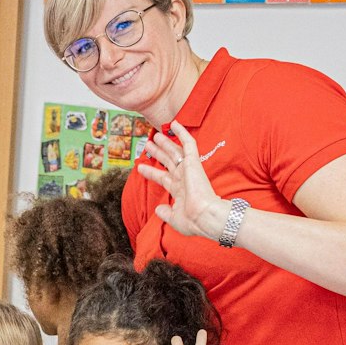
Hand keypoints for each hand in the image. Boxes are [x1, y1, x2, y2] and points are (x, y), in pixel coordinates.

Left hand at [136, 123, 230, 242]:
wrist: (204, 216)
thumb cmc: (193, 221)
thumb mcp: (174, 218)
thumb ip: (165, 213)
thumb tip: (159, 209)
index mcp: (179, 190)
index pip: (162, 177)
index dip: (151, 171)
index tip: (140, 167)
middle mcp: (183, 178)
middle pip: (168, 162)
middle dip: (157, 153)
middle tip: (148, 145)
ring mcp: (188, 169)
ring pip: (175, 151)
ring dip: (165, 143)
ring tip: (155, 136)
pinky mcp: (194, 162)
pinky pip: (188, 143)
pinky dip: (182, 133)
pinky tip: (175, 124)